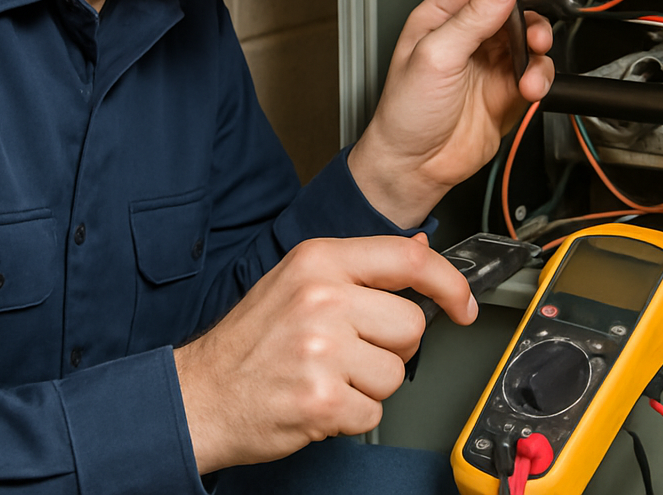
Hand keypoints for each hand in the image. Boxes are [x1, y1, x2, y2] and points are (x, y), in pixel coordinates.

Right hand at [173, 234, 476, 473]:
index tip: (461, 303)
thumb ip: (360, 265)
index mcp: (319, 260)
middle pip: (410, 325)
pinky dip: (351, 415)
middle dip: (392, 347)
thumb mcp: (299, 278)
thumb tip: (417, 247)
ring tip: (330, 374)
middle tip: (353, 350)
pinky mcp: (322, 398)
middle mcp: (322, 297)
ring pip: (396, 373)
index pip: (408, 259)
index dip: (448, 283)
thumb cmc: (252, 339)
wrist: (201, 393)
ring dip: (370, 385)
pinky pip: (374, 412)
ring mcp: (322, 348)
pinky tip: (320, 399)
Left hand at [349, 0, 554, 227]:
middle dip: (531, 13)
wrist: (414, 166)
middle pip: (511, 5)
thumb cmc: (405, 113)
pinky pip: (535, 72)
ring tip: (531, 61)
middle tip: (535, 29)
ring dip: (538, 47)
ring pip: (529, 38)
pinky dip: (540, 77)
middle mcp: (467, 35)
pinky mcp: (506, 90)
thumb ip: (472, 19)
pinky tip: (530, 88)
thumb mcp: (435, 56)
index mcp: (440, 17)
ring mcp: (489, 62)